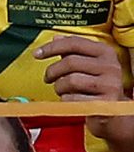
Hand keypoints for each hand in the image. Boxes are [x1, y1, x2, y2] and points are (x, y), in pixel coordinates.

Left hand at [38, 35, 133, 149]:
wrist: (114, 112)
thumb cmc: (97, 86)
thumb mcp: (88, 65)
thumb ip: (73, 52)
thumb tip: (56, 38)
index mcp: (105, 52)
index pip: (74, 43)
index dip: (51, 47)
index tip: (37, 54)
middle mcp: (111, 66)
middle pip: (70, 62)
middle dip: (52, 71)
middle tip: (48, 78)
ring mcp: (110, 85)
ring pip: (70, 80)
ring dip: (59, 87)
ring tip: (62, 90)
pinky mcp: (105, 103)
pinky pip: (73, 98)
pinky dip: (66, 99)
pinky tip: (70, 99)